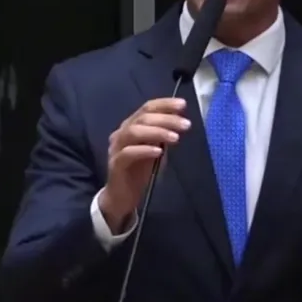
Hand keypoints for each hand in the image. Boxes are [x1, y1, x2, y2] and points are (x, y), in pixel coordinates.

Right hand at [99, 97, 189, 229]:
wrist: (122, 197)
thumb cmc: (139, 172)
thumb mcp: (155, 150)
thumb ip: (164, 137)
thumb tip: (181, 122)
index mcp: (131, 126)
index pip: (147, 108)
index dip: (164, 104)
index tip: (183, 104)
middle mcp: (121, 133)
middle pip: (143, 118)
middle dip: (166, 119)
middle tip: (186, 124)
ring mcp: (116, 148)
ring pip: (134, 132)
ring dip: (157, 132)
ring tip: (176, 138)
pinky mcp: (115, 164)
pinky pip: (128, 153)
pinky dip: (144, 150)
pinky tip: (159, 151)